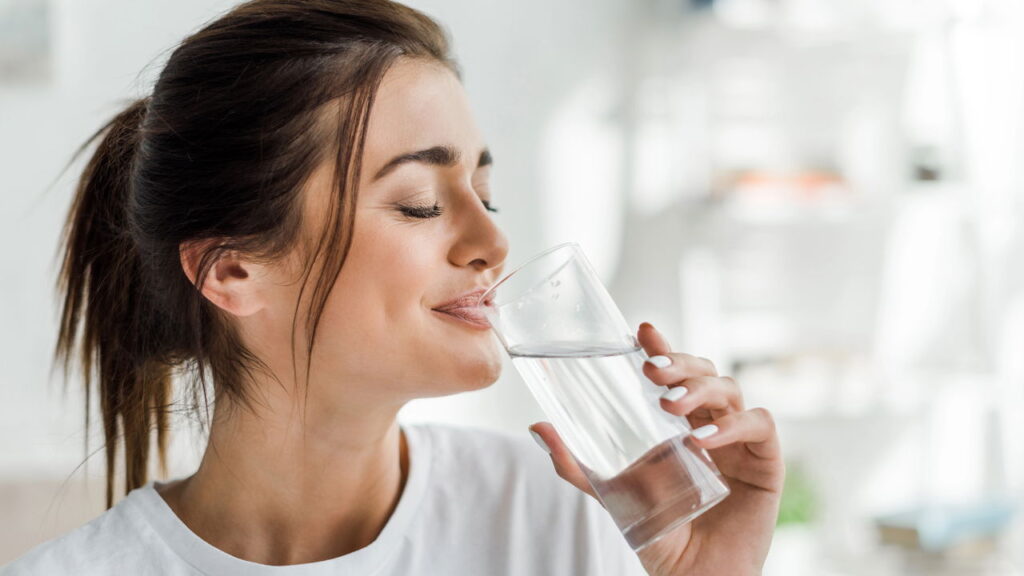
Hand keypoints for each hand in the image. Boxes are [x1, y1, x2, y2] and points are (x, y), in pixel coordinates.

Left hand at [529, 322, 783, 575]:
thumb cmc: (658, 533)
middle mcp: (711, 424)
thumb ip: (577, 465)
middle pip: (705, 372)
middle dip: (680, 363)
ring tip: (670, 405)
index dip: (664, 348)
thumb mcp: (612, 492)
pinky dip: (733, 424)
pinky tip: (702, 439)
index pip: (675, 373)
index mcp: (679, 423)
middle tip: (652, 371)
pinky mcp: (765, 462)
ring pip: (730, 388)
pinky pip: (759, 424)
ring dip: (700, 389)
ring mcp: (739, 440)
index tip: (643, 331)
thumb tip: (537, 427)